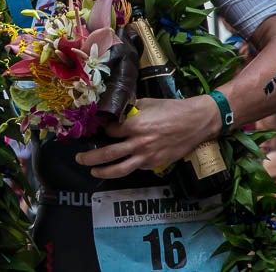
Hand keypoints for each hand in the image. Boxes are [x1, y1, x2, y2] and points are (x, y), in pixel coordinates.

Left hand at [75, 96, 214, 178]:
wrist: (196, 121)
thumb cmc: (171, 109)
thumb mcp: (147, 103)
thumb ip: (129, 110)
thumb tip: (115, 112)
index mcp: (135, 125)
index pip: (109, 132)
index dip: (101, 131)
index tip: (96, 131)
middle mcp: (139, 143)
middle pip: (108, 154)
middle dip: (90, 157)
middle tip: (79, 158)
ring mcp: (148, 156)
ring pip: (120, 169)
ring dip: (103, 171)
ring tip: (93, 171)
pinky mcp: (157, 164)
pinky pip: (137, 168)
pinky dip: (127, 167)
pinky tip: (120, 165)